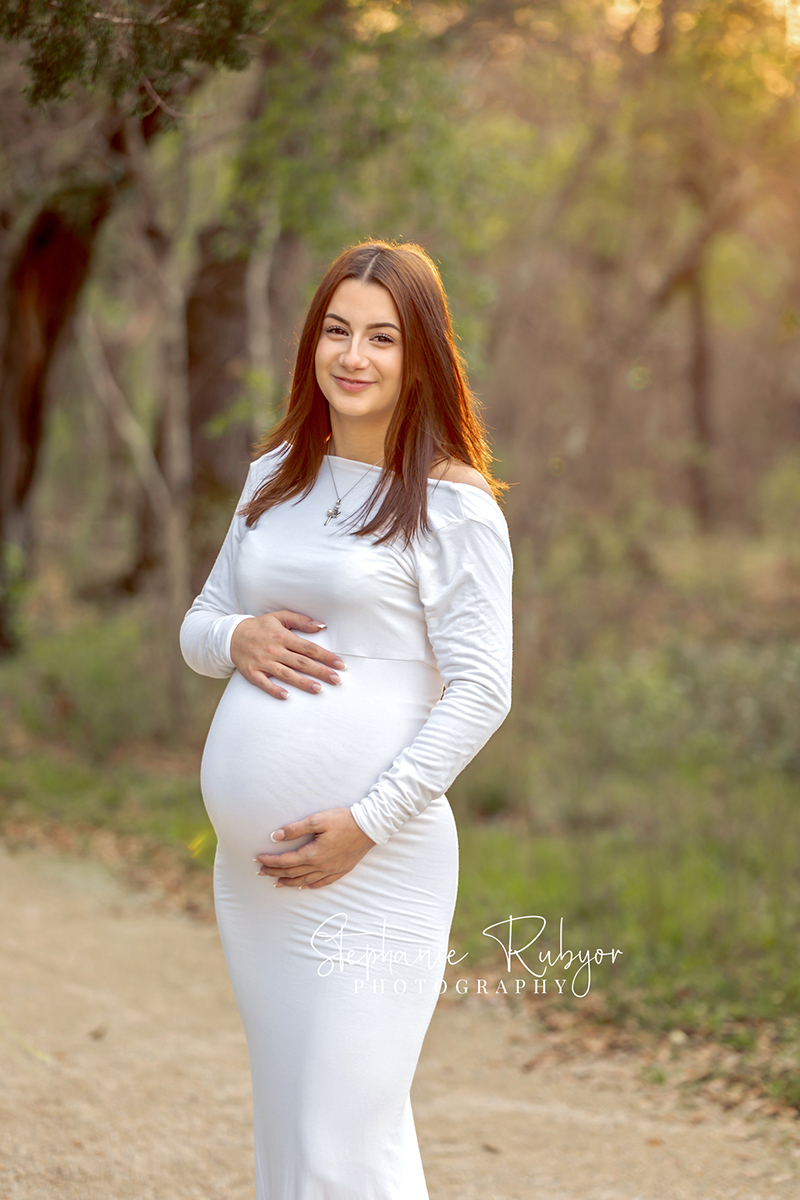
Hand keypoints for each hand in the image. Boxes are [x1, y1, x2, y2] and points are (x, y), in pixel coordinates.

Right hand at [230, 610, 344, 699]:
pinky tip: (286, 696)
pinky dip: (274, 690)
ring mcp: (263, 662)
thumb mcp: (279, 617)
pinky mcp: (251, 673)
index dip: (326, 656)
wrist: (231, 635)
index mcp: (283, 636)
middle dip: (320, 671)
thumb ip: (301, 620)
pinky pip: (264, 683)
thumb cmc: (259, 626)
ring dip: (303, 682)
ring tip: (319, 689)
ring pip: (286, 674)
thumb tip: (321, 626)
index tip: (340, 664)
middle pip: (301, 662)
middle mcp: (274, 650)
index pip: (309, 648)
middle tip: (337, 680)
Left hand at [255, 808, 376, 888]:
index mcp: (313, 854)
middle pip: (292, 873)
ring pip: (305, 881)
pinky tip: (303, 886)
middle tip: (261, 872)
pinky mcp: (341, 870)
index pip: (285, 861)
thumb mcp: (317, 820)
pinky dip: (309, 886)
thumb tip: (275, 837)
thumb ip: (295, 829)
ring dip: (289, 882)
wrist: (370, 826)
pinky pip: (322, 883)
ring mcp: (331, 870)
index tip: (258, 859)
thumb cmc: (343, 820)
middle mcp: (321, 866)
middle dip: (275, 872)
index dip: (270, 861)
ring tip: (277, 883)